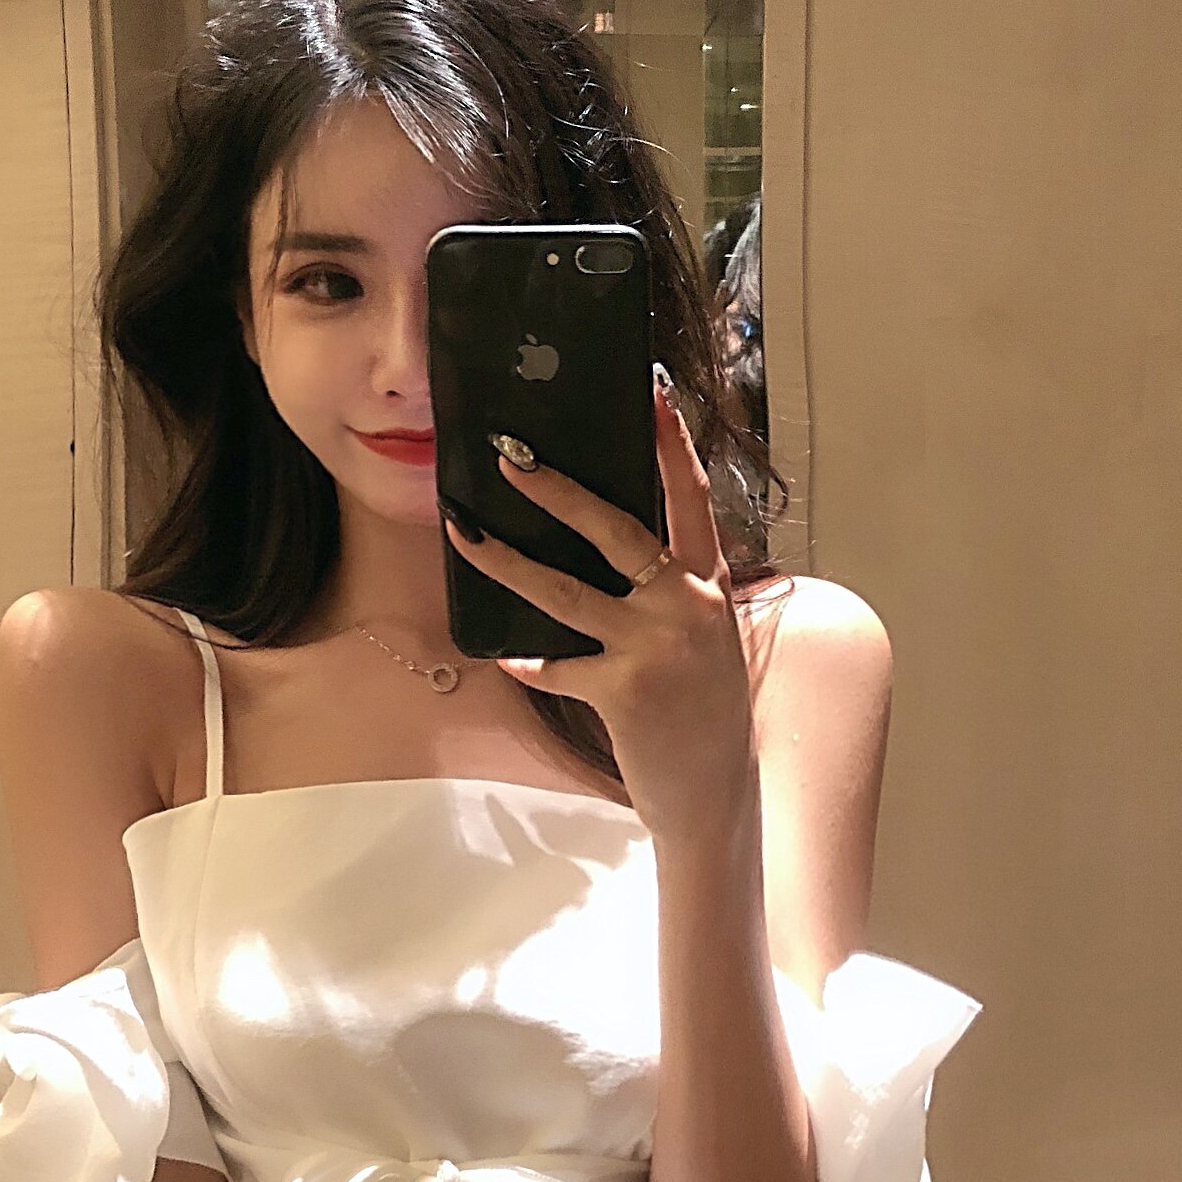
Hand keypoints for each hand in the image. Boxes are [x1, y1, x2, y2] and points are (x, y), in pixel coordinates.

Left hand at [441, 364, 756, 841]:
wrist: (716, 792)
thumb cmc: (704, 711)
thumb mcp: (704, 638)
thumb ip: (672, 591)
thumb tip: (615, 547)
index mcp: (709, 583)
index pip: (691, 497)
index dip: (671, 442)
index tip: (648, 390)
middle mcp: (686, 604)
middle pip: (614, 527)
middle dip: (557, 490)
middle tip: (511, 456)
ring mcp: (655, 647)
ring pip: (563, 591)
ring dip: (505, 561)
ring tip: (465, 532)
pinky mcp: (623, 690)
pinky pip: (556, 666)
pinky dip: (528, 662)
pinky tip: (506, 656)